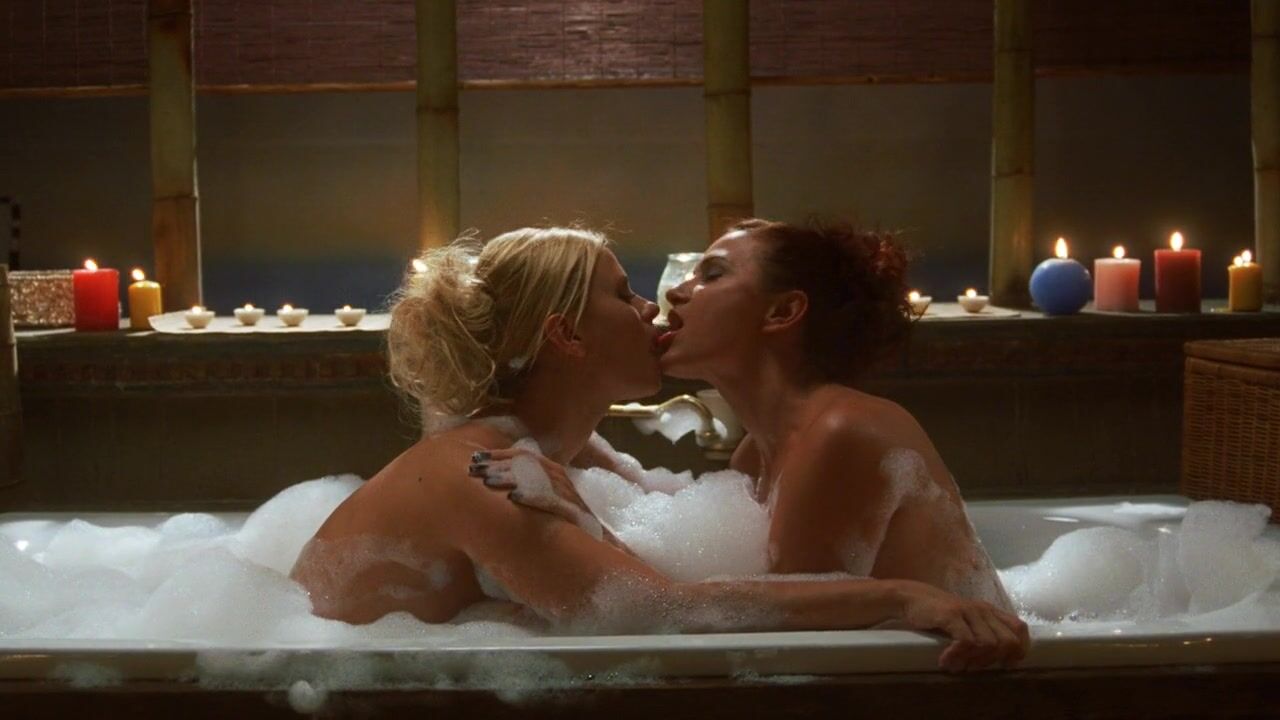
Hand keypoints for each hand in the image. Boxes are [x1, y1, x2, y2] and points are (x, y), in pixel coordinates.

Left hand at [468, 447, 604, 539]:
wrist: (597, 542)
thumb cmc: (565, 523)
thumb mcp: (544, 501)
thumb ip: (526, 490)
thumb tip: (496, 488)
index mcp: (552, 472)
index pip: (523, 455)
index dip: (498, 454)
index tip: (474, 458)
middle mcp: (559, 477)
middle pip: (525, 463)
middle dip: (496, 464)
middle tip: (472, 469)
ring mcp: (566, 493)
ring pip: (534, 477)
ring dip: (509, 476)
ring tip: (486, 481)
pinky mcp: (572, 511)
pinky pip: (549, 499)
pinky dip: (531, 495)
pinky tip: (513, 497)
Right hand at [895, 580, 1029, 671]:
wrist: (910, 598)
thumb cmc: (938, 614)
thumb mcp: (966, 620)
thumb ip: (983, 631)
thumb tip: (1002, 658)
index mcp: (990, 611)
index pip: (1020, 628)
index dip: (1019, 649)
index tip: (1006, 664)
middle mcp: (982, 610)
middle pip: (1008, 641)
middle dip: (993, 661)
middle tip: (974, 668)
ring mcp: (967, 611)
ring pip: (989, 644)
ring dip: (974, 661)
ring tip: (958, 666)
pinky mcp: (951, 615)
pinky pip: (966, 642)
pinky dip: (957, 656)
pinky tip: (946, 661)